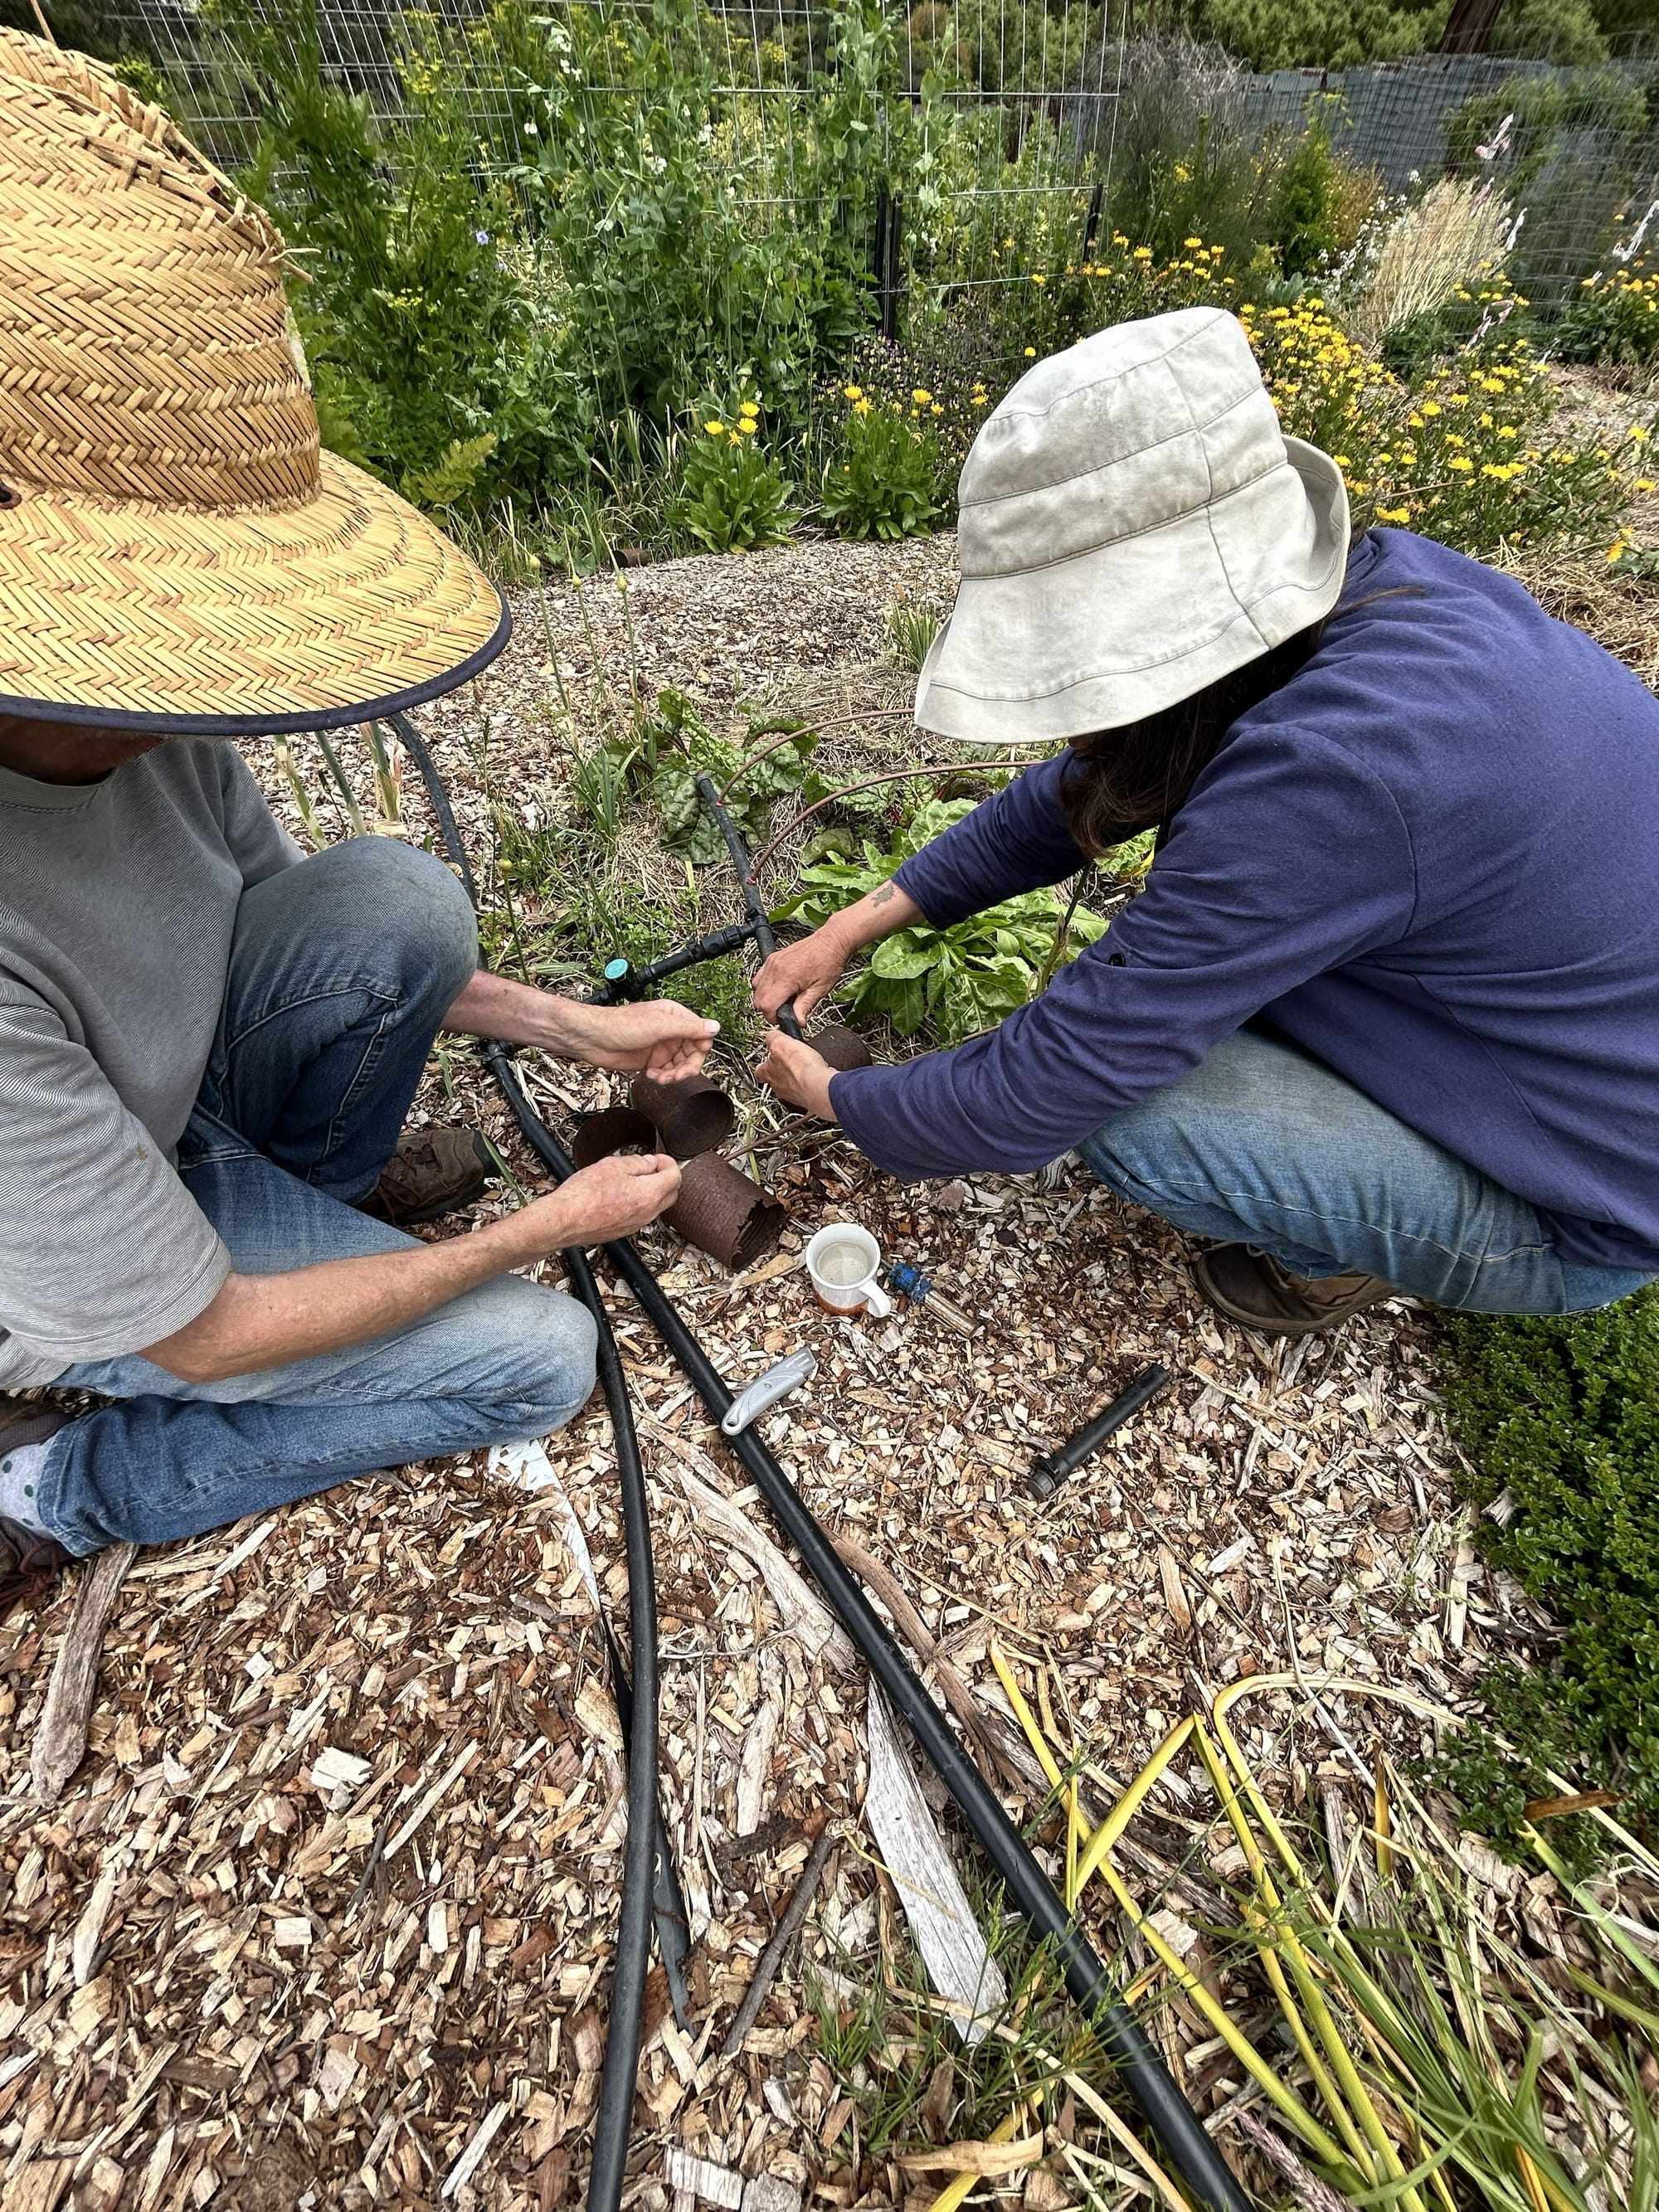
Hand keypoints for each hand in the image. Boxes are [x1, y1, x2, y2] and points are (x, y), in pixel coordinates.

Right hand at [530, 1154, 682, 1247]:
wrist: (564, 1220)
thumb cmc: (584, 1194)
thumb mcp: (613, 1165)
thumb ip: (638, 1162)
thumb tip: (650, 1162)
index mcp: (650, 1194)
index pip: (675, 1177)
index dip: (668, 1162)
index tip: (658, 1157)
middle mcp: (648, 1213)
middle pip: (671, 1194)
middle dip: (665, 1178)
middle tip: (650, 1167)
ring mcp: (636, 1225)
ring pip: (656, 1206)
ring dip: (652, 1191)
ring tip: (631, 1179)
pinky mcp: (624, 1231)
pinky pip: (640, 1215)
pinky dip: (638, 1203)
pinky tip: (620, 1194)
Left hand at [564, 1000, 719, 1079]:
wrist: (591, 1039)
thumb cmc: (618, 1025)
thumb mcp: (658, 1025)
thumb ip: (688, 1028)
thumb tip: (714, 1027)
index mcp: (674, 1016)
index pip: (700, 1034)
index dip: (700, 1048)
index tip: (694, 1058)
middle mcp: (669, 1030)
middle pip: (692, 1052)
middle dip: (687, 1066)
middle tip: (678, 1075)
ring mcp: (659, 1046)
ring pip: (680, 1065)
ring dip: (674, 1074)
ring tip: (662, 1077)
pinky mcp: (649, 1060)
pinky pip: (666, 1072)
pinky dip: (663, 1077)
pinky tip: (652, 1076)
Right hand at [753, 926, 849, 1023]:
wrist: (830, 941)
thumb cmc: (829, 961)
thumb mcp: (820, 989)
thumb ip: (805, 1007)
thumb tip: (797, 1022)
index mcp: (787, 977)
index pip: (766, 1005)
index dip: (773, 1017)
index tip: (783, 1019)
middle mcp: (775, 968)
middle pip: (758, 999)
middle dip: (769, 1010)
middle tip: (786, 1011)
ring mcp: (771, 962)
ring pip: (756, 989)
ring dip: (766, 999)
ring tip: (784, 999)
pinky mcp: (771, 959)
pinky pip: (759, 978)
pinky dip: (765, 987)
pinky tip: (780, 989)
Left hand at [755, 1029, 837, 1120]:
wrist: (819, 1085)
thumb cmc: (799, 1067)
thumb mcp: (780, 1042)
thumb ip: (772, 1037)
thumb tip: (772, 1035)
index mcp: (767, 1073)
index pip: (759, 1070)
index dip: (765, 1061)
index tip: (772, 1054)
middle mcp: (778, 1086)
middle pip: (775, 1078)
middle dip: (782, 1070)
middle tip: (791, 1060)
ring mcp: (793, 1094)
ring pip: (791, 1084)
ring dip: (797, 1076)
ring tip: (806, 1066)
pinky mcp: (808, 1097)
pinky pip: (807, 1088)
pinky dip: (811, 1081)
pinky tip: (816, 1074)